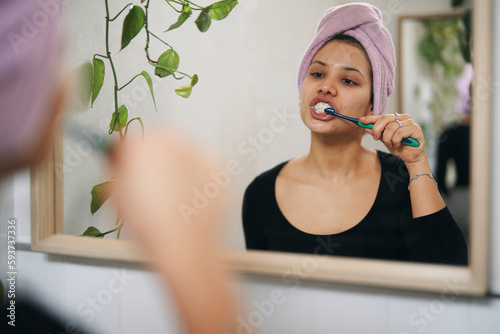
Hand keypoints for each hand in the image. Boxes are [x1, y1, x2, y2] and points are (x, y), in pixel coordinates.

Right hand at [109, 127, 226, 253]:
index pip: (131, 139)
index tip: (126, 166)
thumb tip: (121, 162)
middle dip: (153, 158)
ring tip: (171, 195)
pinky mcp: (218, 167)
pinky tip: (188, 196)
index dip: (127, 156)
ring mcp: (200, 153)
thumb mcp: (116, 195)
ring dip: (176, 165)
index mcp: (144, 144)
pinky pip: (202, 165)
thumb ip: (118, 170)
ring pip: (182, 152)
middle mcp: (174, 142)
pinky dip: (196, 175)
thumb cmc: (153, 228)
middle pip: (158, 140)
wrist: (186, 249)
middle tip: (149, 182)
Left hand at [359, 113, 426, 165]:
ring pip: (391, 127)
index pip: (381, 116)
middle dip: (377, 129)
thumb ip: (377, 133)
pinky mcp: (416, 128)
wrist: (411, 157)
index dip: (370, 118)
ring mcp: (410, 122)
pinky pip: (400, 133)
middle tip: (376, 138)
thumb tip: (366, 127)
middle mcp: (403, 118)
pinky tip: (398, 145)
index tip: (361, 120)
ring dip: (388, 139)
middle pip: (385, 119)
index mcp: (395, 118)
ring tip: (391, 144)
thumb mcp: (385, 140)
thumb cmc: (399, 147)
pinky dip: (395, 141)